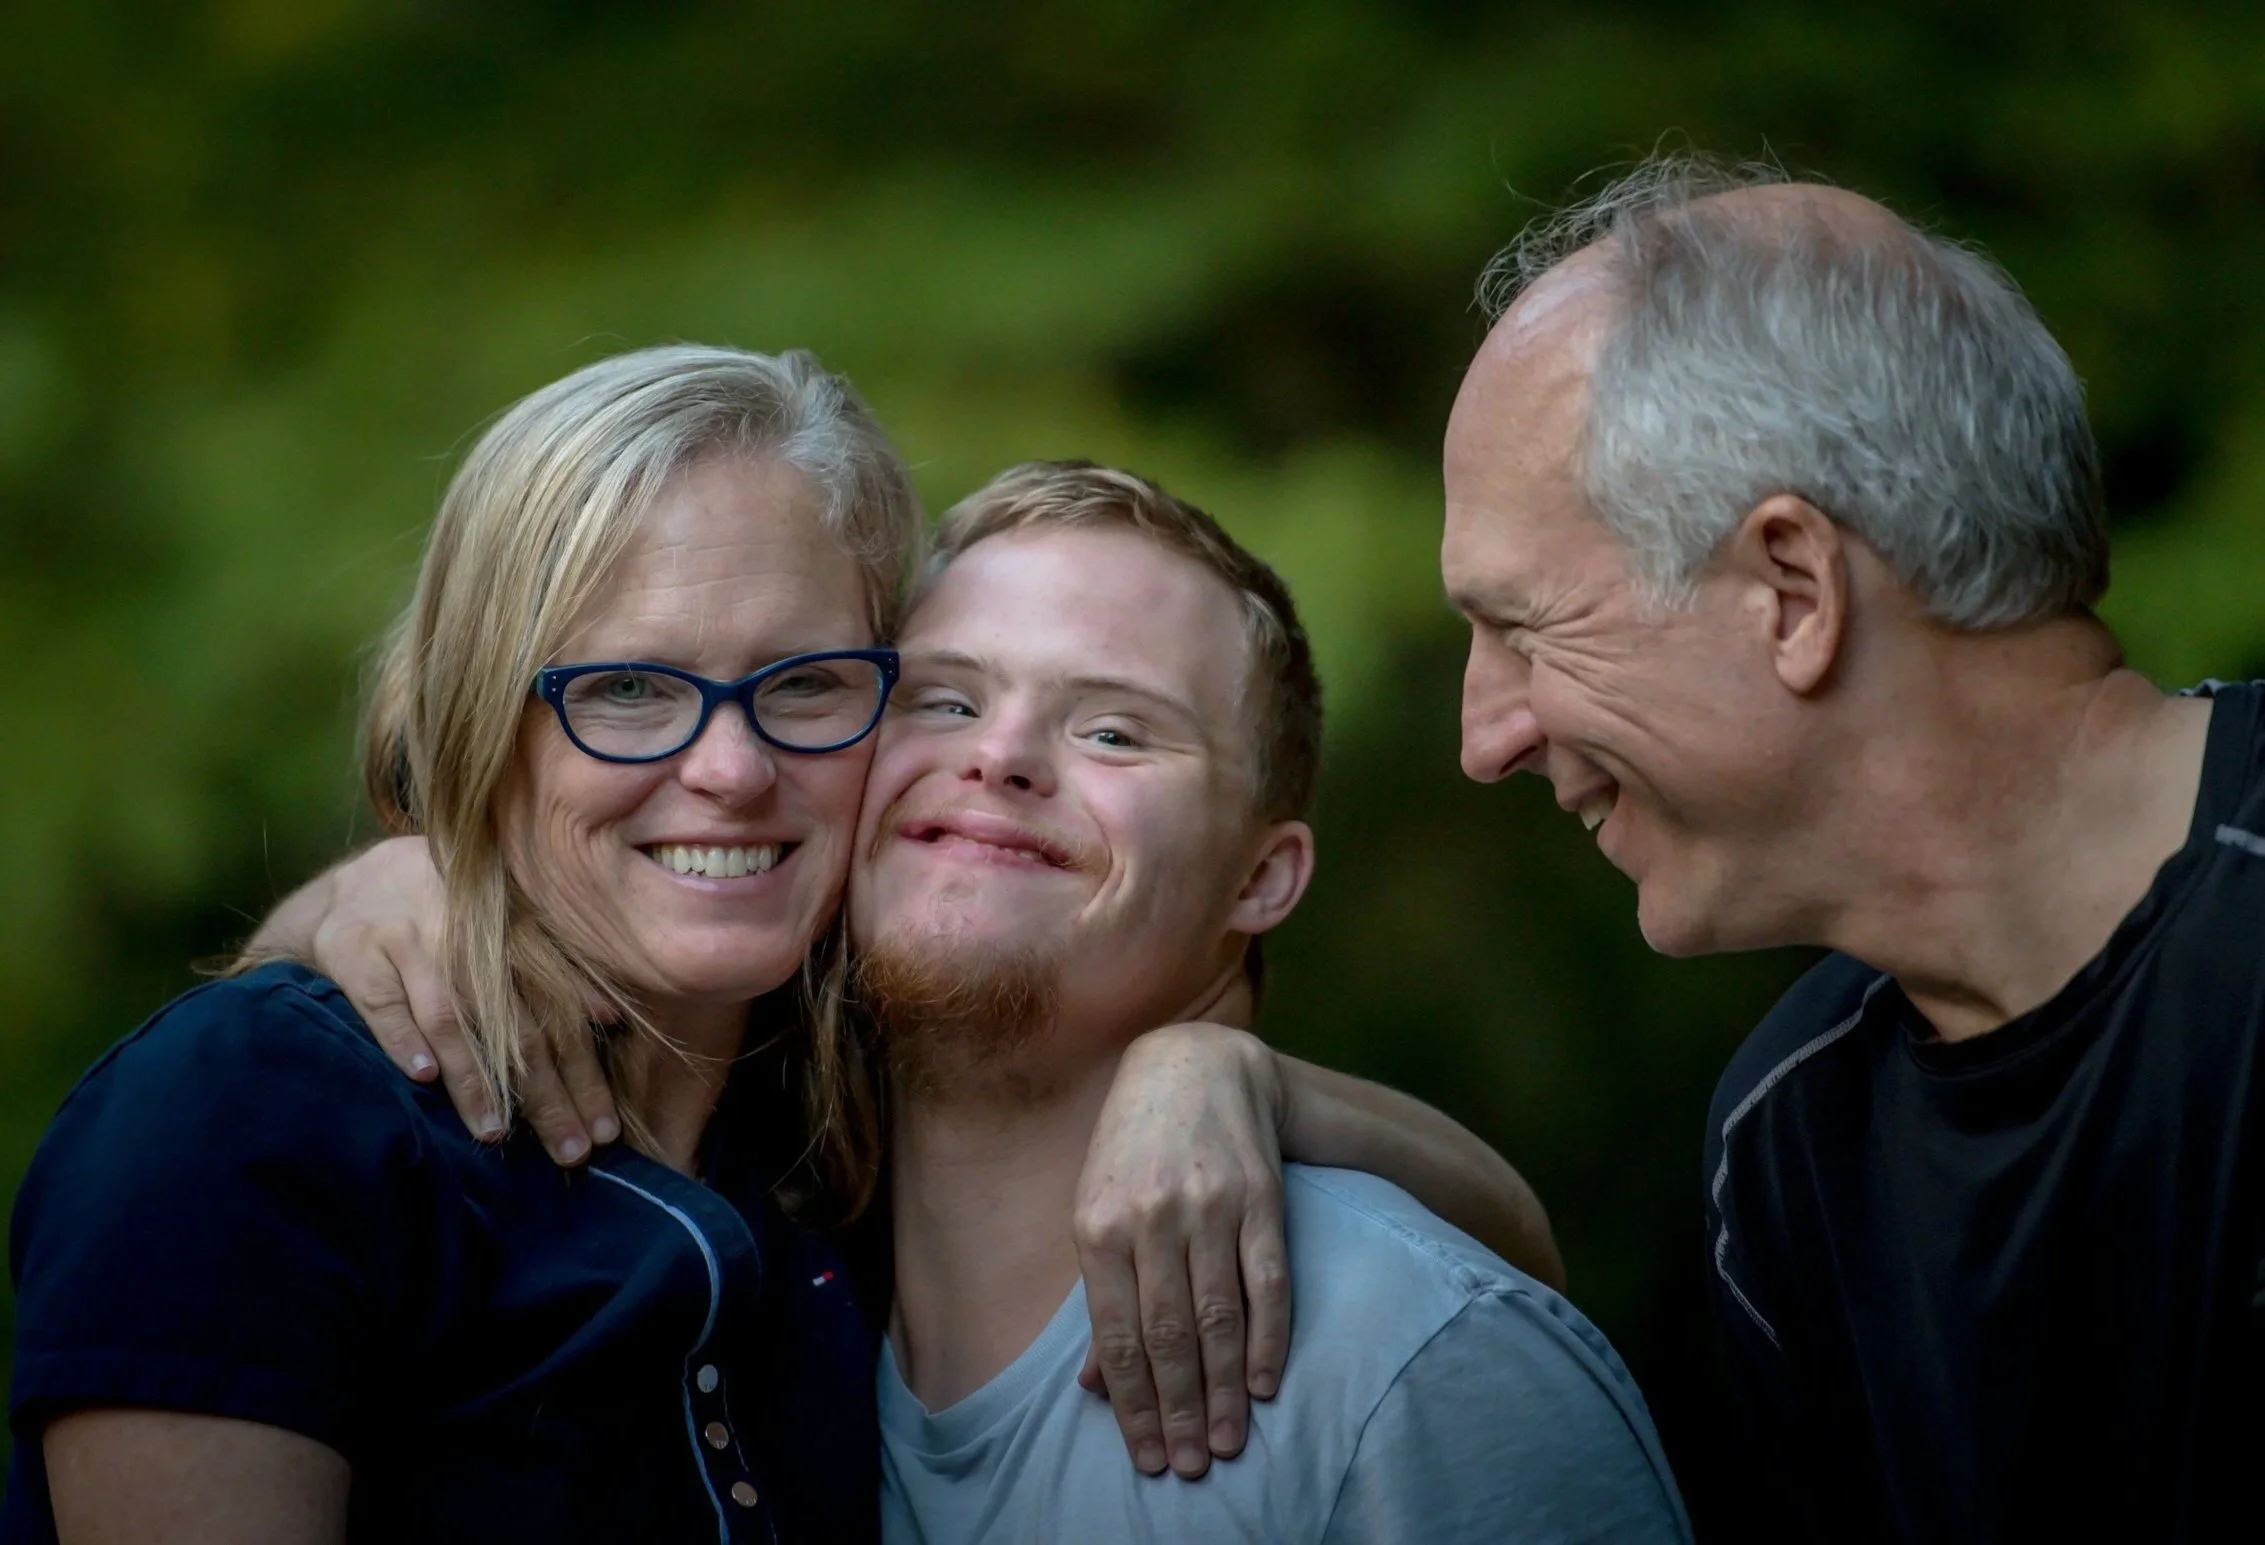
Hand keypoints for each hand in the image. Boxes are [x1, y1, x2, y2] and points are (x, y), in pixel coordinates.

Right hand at [297, 837, 617, 1161]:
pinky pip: (383, 1002)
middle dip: (545, 1094)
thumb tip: (609, 1018)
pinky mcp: (357, 951)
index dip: (584, 1073)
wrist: (353, 888)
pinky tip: (422, 1078)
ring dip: (473, 1078)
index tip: (604, 1129)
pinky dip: (402, 1039)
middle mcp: (469, 935)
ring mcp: (411, 941)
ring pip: (449, 1018)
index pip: (560, 1014)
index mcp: (514, 933)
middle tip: (568, 1150)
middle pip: (515, 1026)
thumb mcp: (503, 931)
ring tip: (494, 1131)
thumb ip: (556, 971)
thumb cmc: (444, 919)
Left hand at [1072, 1024, 1290, 1480]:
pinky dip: (1269, 1338)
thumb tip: (1094, 1386)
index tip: (1150, 1456)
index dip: (1134, 1404)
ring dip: (1226, 1390)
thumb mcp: (1095, 1211)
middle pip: (1169, 1336)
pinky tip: (1267, 1384)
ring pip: (1219, 1317)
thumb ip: (1100, 1296)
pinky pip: (1268, 1281)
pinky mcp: (1261, 1198)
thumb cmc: (1131, 1151)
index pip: (1119, 1336)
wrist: (1192, 1066)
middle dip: (1181, 1410)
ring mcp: (1210, 1206)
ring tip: (1230, 1442)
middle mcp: (1152, 1217)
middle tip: (1193, 1465)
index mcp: (1098, 1225)